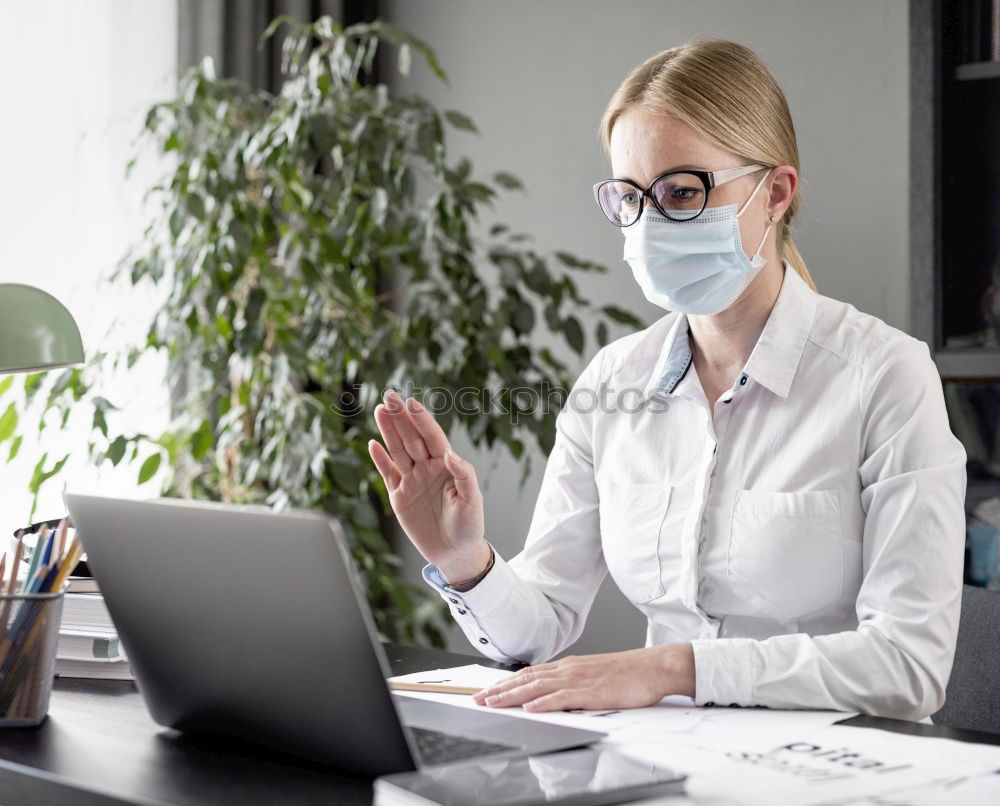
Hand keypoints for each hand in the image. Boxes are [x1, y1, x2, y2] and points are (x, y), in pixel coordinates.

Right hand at [368, 390, 488, 579]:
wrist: (455, 553)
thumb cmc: (469, 526)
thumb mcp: (473, 501)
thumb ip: (464, 476)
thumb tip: (451, 455)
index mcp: (446, 466)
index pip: (432, 437)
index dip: (422, 420)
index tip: (411, 403)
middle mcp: (427, 469)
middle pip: (411, 438)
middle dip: (400, 417)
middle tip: (389, 394)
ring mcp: (412, 481)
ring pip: (397, 451)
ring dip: (388, 431)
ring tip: (379, 409)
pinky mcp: (399, 497)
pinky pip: (387, 474)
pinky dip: (379, 460)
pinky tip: (372, 444)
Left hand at [472, 644, 695, 711]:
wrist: (654, 667)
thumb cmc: (628, 674)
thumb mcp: (594, 675)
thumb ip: (573, 683)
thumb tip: (554, 692)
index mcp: (570, 667)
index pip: (530, 674)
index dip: (506, 683)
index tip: (488, 691)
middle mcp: (569, 670)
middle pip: (527, 680)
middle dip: (500, 690)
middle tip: (478, 699)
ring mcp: (580, 680)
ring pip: (538, 688)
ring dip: (512, 696)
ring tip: (493, 702)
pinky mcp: (593, 692)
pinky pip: (564, 698)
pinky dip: (544, 703)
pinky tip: (530, 708)